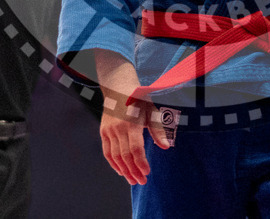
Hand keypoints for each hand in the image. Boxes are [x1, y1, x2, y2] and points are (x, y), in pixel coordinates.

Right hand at [95, 49, 170, 185]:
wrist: (119, 87)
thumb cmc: (140, 100)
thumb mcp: (152, 111)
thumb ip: (158, 130)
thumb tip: (166, 147)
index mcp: (132, 123)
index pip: (135, 149)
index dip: (141, 163)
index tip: (147, 173)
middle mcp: (118, 128)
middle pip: (125, 156)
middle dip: (134, 171)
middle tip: (142, 181)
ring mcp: (109, 130)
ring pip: (115, 156)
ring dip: (124, 170)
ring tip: (133, 180)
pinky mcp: (103, 131)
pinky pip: (107, 152)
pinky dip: (113, 163)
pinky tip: (121, 171)